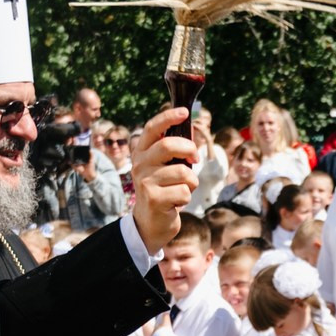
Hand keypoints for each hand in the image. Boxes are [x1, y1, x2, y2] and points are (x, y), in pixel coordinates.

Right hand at [129, 109, 198, 251]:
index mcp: (141, 152)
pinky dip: (187, 197)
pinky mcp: (154, 199)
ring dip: (191, 182)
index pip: (153, 128)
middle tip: (195, 158)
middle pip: (168, 145)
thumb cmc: (162, 190)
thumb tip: (191, 135)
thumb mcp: (162, 167)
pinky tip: (176, 202)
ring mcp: (145, 182)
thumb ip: (172, 152)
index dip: (168, 117)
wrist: (149, 223)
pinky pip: (184, 191)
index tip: (184, 112)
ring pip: (183, 172)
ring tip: (183, 189)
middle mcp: (139, 164)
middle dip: (189, 149)